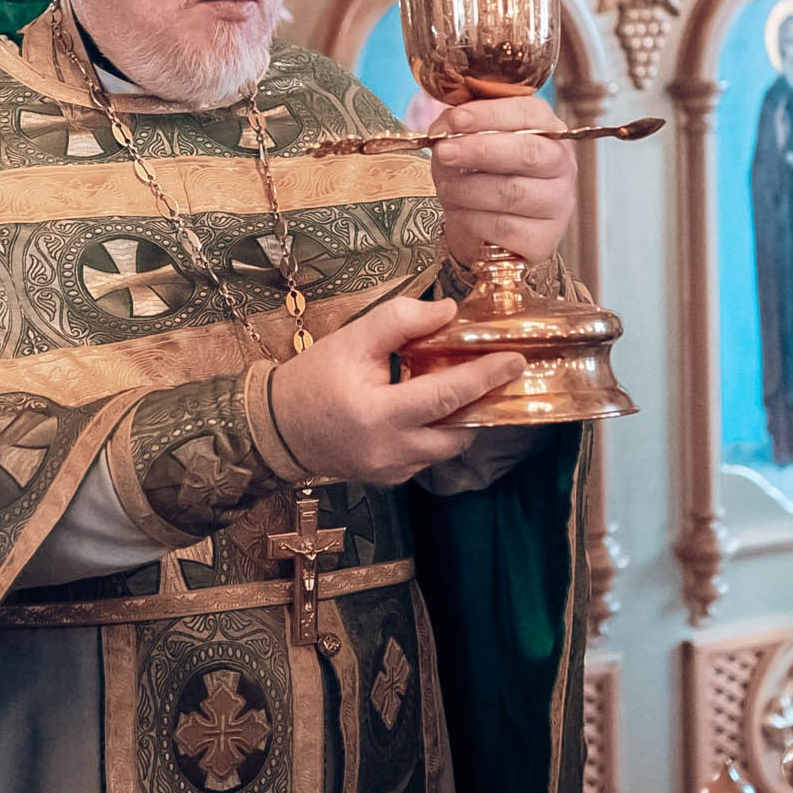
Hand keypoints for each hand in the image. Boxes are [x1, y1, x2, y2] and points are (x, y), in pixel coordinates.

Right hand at [269, 298, 525, 486]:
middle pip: (458, 431)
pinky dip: (439, 434)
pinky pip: (429, 458)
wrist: (276, 428)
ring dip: (462, 420)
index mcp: (379, 414)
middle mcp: (390, 450)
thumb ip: (401, 321)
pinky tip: (433, 410)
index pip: (446, 396)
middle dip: (484, 403)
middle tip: (499, 374)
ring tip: (464, 388)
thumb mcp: (352, 340)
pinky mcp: (389, 480)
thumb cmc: (313, 378)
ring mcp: (392, 471)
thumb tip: (448, 312)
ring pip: (448, 449)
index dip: (484, 377)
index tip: (516, 361)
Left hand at [427, 95, 576, 267]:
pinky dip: (470, 217)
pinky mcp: (542, 238)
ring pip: (511, 192)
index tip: (457, 118)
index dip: (492, 114)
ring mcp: (557, 204)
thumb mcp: (468, 146)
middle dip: (480, 149)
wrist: (489, 231)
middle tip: (444, 151)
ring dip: (468, 188)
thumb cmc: (482, 177)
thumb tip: (444, 128)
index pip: (530, 114)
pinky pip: (502, 226)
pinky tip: (458, 212)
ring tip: (446, 187)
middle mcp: (561, 166)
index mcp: (549, 132)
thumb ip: (457, 129)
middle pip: (527, 152)